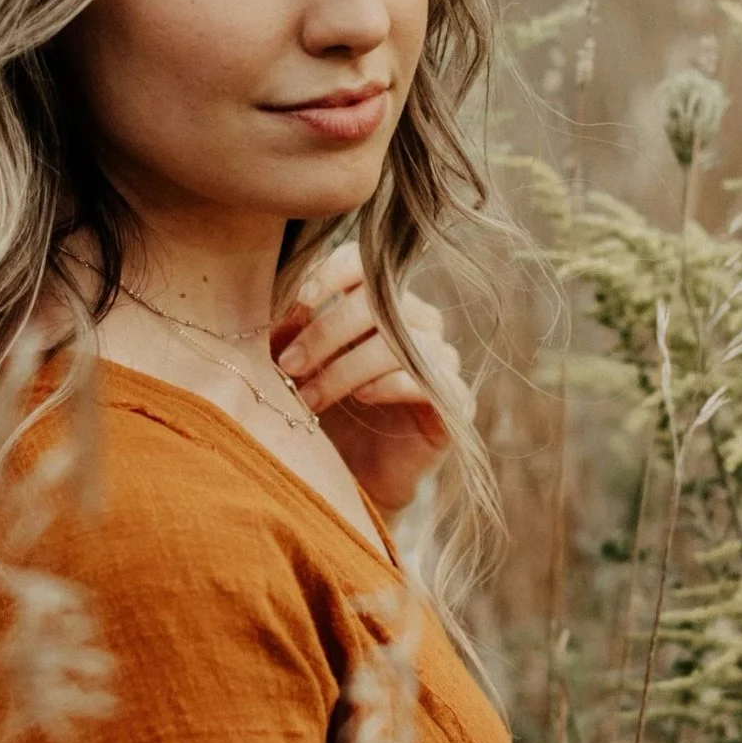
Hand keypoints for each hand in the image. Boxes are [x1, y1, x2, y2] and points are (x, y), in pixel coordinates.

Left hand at [272, 244, 469, 517]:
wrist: (353, 478)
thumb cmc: (324, 413)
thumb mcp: (298, 370)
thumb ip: (291, 334)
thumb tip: (287, 306)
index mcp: (382, 302)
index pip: (366, 264)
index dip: (333, 273)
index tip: (299, 302)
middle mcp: (418, 323)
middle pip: (380, 301)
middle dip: (326, 332)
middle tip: (289, 365)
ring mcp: (441, 361)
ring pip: (400, 341)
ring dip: (347, 366)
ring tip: (311, 397)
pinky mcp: (455, 402)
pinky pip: (428, 379)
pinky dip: (389, 384)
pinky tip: (361, 398)